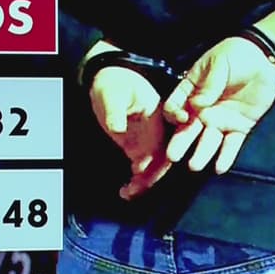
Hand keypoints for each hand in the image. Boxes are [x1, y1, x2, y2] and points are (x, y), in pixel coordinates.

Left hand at [89, 64, 171, 199]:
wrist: (111, 81)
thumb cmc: (114, 83)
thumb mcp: (112, 94)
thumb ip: (115, 111)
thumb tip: (117, 128)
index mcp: (159, 116)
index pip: (161, 141)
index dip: (154, 159)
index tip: (139, 171)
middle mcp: (160, 130)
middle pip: (163, 159)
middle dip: (150, 178)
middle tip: (132, 190)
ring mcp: (151, 139)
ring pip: (154, 166)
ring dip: (143, 182)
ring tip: (126, 193)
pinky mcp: (141, 146)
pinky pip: (144, 166)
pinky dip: (137, 179)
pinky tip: (127, 189)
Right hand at [162, 36, 274, 174]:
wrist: (263, 61)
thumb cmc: (235, 56)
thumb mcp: (218, 63)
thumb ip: (209, 84)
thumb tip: (199, 104)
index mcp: (191, 92)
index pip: (176, 107)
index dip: (174, 114)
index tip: (180, 118)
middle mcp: (202, 110)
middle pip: (188, 129)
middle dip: (180, 142)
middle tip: (173, 156)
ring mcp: (220, 120)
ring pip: (208, 141)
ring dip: (201, 153)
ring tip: (194, 165)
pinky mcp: (239, 127)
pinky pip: (231, 145)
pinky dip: (225, 156)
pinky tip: (219, 167)